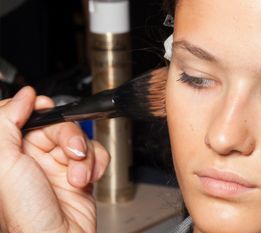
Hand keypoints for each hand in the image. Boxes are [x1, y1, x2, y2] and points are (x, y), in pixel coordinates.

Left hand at [0, 87, 109, 232]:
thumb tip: (22, 96)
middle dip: (69, 137)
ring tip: (77, 176)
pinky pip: (95, 153)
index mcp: (9, 152)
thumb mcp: (5, 164)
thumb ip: (6, 123)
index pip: (21, 115)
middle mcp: (32, 157)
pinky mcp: (80, 173)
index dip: (36, 109)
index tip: (45, 107)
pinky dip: (96, 164)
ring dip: (84, 156)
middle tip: (71, 152)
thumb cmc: (28, 215)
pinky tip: (87, 179)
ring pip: (79, 138)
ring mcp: (57, 165)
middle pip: (57, 125)